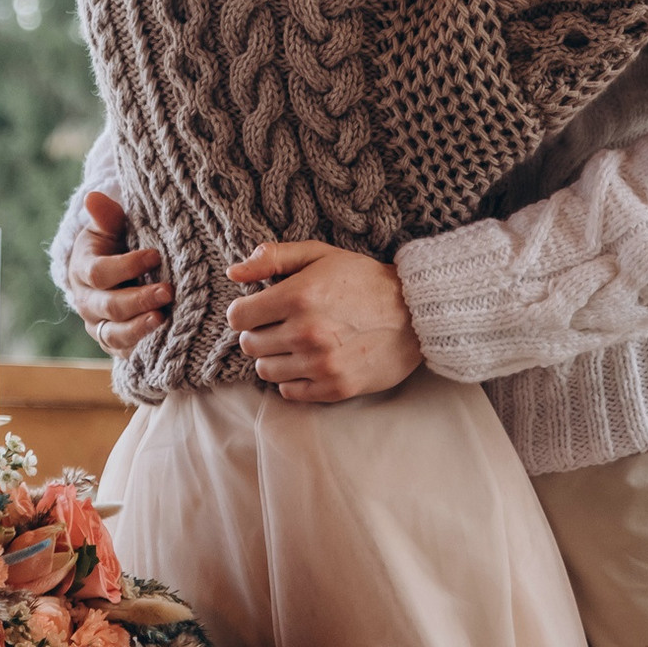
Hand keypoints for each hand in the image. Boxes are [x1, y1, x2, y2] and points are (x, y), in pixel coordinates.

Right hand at [67, 192, 169, 354]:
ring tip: (163, 318)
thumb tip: (93, 197)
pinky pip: (126, 352)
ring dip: (140, 328)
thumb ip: (106, 216)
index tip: (154, 255)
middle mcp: (87, 303)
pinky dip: (144, 347)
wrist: (110, 275)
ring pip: (114, 335)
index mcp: (82, 271)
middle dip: (138, 299)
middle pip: (109, 306)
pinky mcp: (115, 345)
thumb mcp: (109, 227)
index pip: (99, 272)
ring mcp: (100, 327)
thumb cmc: (114, 245)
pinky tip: (166, 339)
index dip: (126, 265)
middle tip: (168, 291)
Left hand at [223, 242, 421, 401]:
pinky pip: (288, 391)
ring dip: (273, 356)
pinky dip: (292, 378)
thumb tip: (233, 272)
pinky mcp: (335, 388)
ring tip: (294, 342)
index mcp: (298, 296)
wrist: (414, 314)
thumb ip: (273, 258)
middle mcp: (306, 333)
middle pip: (250, 344)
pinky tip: (307, 361)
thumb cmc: (363, 279)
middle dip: (259, 332)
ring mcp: (321, 365)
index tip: (258, 308)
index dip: (244, 310)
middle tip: (279, 323)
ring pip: (265, 370)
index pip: (238, 316)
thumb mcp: (319, 255)